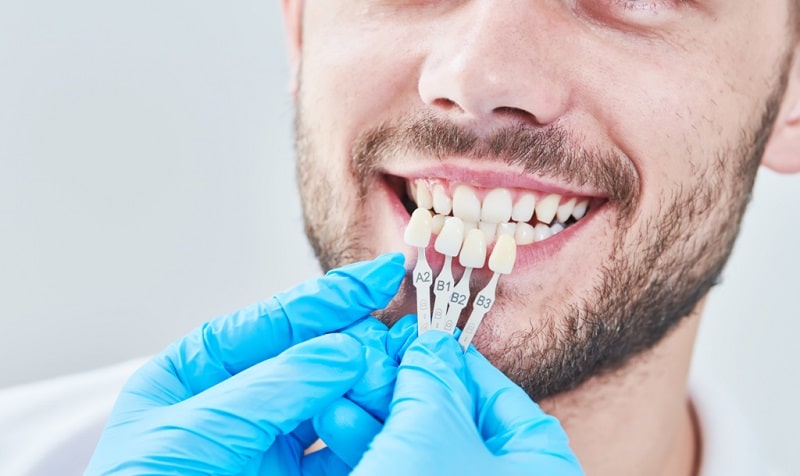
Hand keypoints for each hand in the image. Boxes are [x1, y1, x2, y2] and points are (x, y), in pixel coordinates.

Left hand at [85, 253, 405, 475]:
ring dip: (365, 389)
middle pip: (310, 358)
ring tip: (392, 376)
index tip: (382, 276)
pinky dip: (362, 435)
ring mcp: (265, 441)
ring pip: (331, 402)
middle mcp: (237, 400)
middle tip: (394, 337)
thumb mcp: (198, 428)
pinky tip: (380, 420)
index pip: (275, 321)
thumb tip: (343, 351)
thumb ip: (273, 386)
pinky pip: (337, 451)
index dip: (332, 296)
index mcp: (199, 369)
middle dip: (354, 344)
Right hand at [344, 331, 583, 475]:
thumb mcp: (432, 432)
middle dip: (403, 384)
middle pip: (455, 417)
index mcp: (539, 467)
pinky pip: (401, 467)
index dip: (455, 359)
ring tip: (342, 385)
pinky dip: (370, 447)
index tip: (420, 339)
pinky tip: (336, 420)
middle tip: (374, 356)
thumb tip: (430, 344)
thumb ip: (434, 377)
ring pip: (420, 445)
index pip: (502, 396)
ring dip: (375, 413)